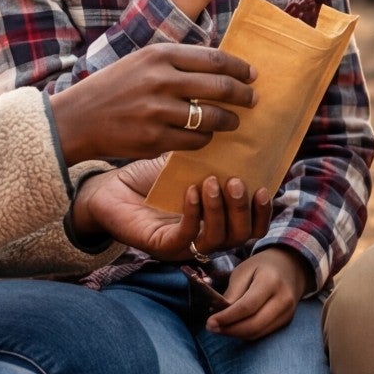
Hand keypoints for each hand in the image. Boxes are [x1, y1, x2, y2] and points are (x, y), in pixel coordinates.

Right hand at [49, 44, 257, 164]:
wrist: (76, 119)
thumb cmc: (114, 88)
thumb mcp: (141, 62)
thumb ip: (177, 62)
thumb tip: (220, 67)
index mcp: (159, 55)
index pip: (215, 59)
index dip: (239, 68)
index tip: (252, 75)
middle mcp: (160, 80)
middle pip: (219, 88)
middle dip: (243, 96)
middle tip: (253, 100)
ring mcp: (157, 112)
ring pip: (211, 118)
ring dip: (229, 121)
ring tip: (234, 122)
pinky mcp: (153, 140)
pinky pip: (194, 141)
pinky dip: (206, 140)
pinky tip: (207, 137)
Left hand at [72, 156, 273, 257]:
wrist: (109, 187)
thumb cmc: (150, 177)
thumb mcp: (190, 165)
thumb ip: (216, 158)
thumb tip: (242, 127)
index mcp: (217, 220)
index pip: (252, 226)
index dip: (262, 211)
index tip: (263, 186)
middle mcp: (205, 237)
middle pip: (241, 236)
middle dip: (242, 209)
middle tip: (236, 182)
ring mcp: (184, 245)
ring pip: (217, 239)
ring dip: (219, 210)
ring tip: (212, 181)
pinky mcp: (161, 246)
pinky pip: (186, 237)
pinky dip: (193, 214)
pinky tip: (190, 191)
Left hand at [207, 246, 310, 340]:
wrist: (290, 267)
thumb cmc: (262, 267)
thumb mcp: (243, 270)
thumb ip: (232, 292)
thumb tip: (219, 314)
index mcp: (271, 281)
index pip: (247, 306)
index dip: (227, 317)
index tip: (209, 322)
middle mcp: (283, 299)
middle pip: (254, 324)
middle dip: (230, 330)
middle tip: (211, 328)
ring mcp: (287, 312)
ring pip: (258, 333)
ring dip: (235, 334)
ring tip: (219, 328)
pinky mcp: (286, 321)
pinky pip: (262, 333)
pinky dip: (245, 333)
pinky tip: (233, 327)